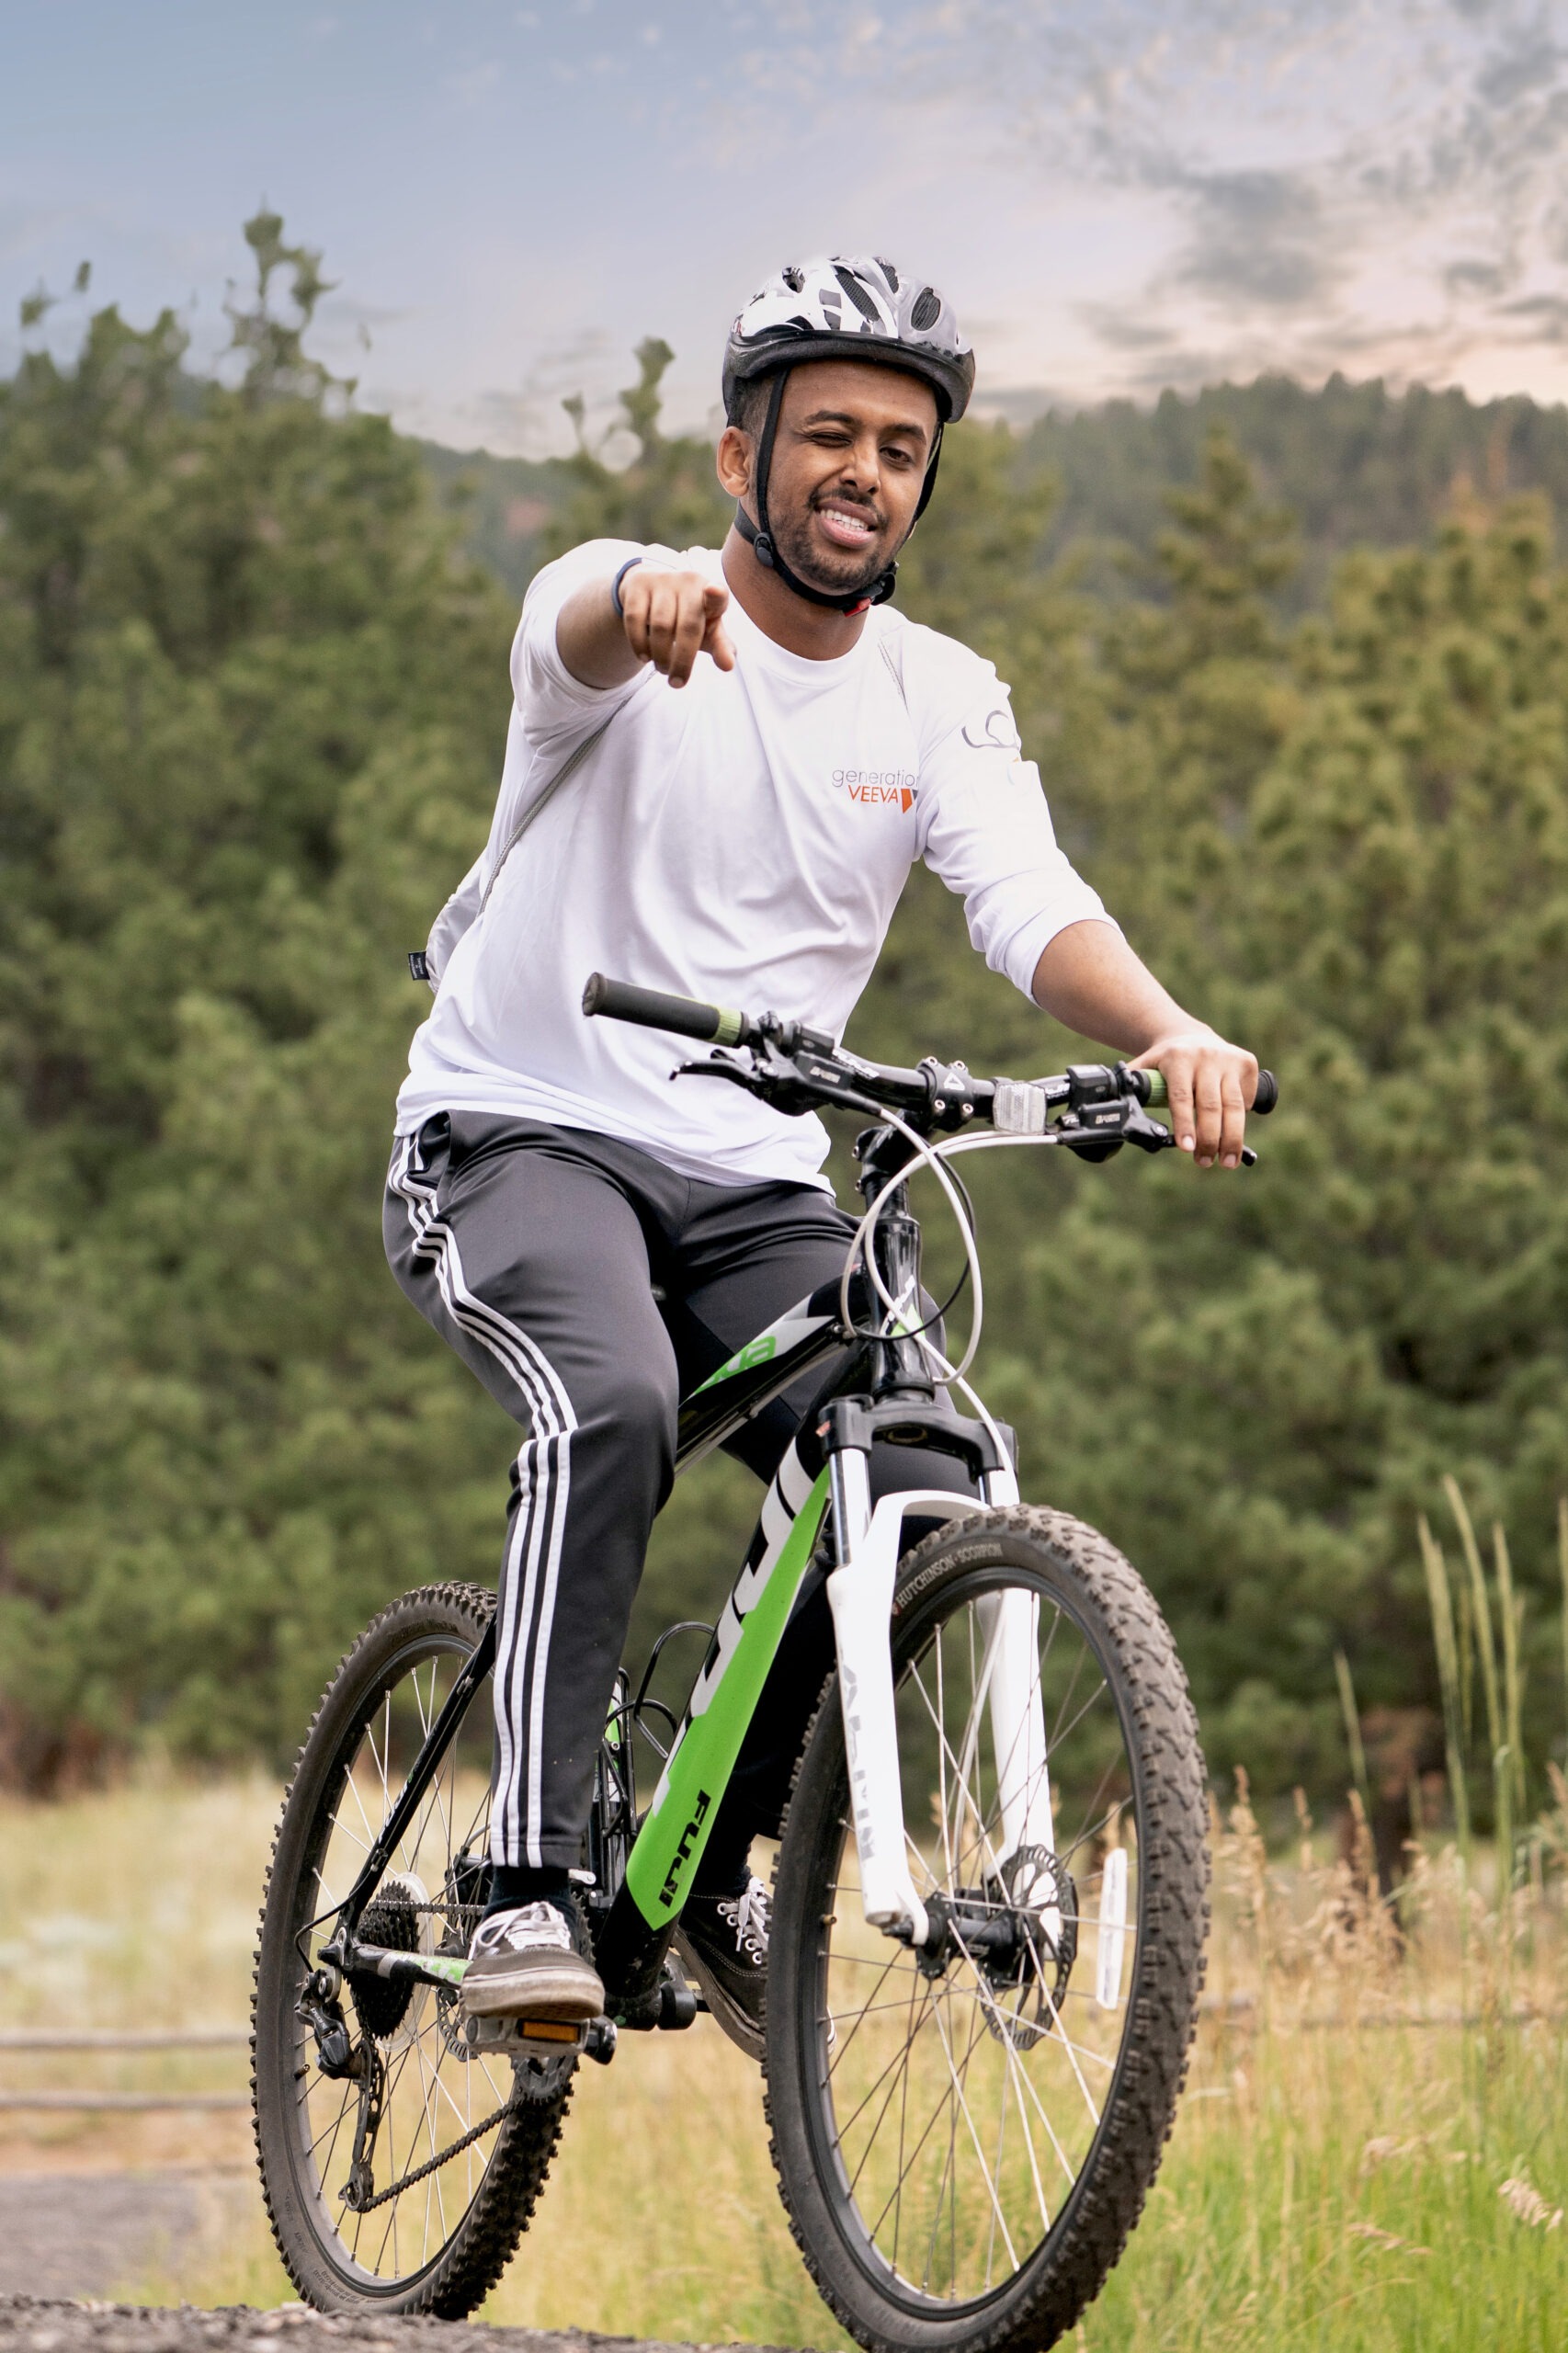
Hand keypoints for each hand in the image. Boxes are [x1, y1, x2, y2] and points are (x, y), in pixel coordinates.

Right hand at [619, 566, 734, 688]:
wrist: (652, 592)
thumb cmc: (688, 616)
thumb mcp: (707, 632)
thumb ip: (720, 646)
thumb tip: (728, 665)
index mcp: (713, 594)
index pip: (718, 594)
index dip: (716, 594)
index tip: (714, 591)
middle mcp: (689, 582)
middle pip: (687, 626)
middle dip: (682, 661)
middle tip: (677, 683)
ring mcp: (662, 580)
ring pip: (660, 626)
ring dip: (660, 656)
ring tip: (662, 668)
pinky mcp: (639, 584)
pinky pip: (636, 619)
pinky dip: (639, 644)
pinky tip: (645, 657)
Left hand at [1130, 1031, 1258, 1168]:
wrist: (1190, 1035)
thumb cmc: (1165, 1061)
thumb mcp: (1146, 1066)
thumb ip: (1132, 1085)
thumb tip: (1114, 1108)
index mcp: (1178, 1058)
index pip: (1181, 1097)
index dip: (1185, 1124)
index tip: (1187, 1148)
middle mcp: (1206, 1056)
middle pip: (1211, 1106)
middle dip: (1210, 1139)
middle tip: (1205, 1163)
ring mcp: (1229, 1059)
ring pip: (1234, 1106)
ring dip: (1232, 1138)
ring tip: (1227, 1162)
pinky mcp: (1247, 1062)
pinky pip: (1247, 1098)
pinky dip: (1242, 1118)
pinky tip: (1233, 1132)